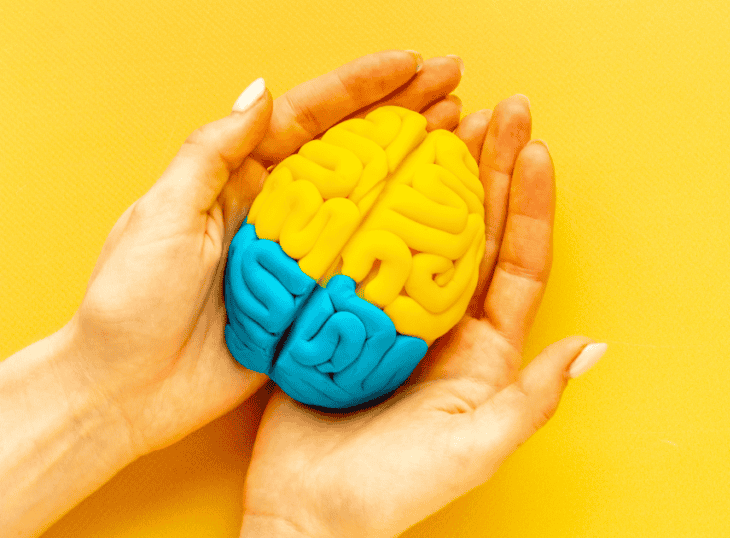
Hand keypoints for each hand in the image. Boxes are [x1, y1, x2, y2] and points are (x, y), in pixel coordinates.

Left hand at [69, 50, 464, 456]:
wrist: (126, 390)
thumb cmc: (131, 300)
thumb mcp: (163, 213)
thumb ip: (213, 153)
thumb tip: (263, 91)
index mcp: (239, 178)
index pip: (310, 117)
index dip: (363, 87)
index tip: (411, 64)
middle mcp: (279, 210)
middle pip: (353, 150)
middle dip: (404, 112)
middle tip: (456, 86)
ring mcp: (301, 257)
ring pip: (370, 201)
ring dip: (415, 166)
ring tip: (463, 136)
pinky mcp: (313, 303)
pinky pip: (368, 264)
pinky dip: (406, 240)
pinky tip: (442, 223)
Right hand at [241, 96, 606, 537]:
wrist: (312, 514)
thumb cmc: (398, 490)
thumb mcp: (477, 446)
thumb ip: (532, 397)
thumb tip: (593, 348)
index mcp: (487, 350)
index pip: (519, 262)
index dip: (532, 204)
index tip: (537, 148)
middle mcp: (446, 324)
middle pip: (477, 230)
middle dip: (493, 168)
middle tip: (501, 109)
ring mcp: (395, 315)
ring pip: (423, 229)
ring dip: (439, 174)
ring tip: (449, 118)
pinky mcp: (346, 313)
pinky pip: (364, 246)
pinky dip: (373, 202)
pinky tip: (378, 165)